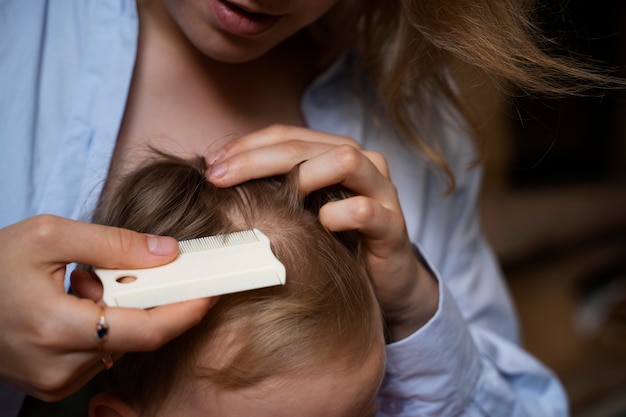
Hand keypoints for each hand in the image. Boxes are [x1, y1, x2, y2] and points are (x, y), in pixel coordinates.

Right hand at [0, 215, 215, 400]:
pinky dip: (105, 326)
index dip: (185, 311)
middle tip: (127, 268)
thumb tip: (168, 252)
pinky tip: (76, 304)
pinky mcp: (53, 385)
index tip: (211, 292)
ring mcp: (55, 382)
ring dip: (121, 312)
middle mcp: (58, 367)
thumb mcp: (48, 236)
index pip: (145, 331)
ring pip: (122, 345)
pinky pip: (102, 354)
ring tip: (82, 285)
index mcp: (55, 328)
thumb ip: (114, 244)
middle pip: (138, 337)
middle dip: (145, 299)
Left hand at [206, 125, 438, 340]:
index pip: (285, 134)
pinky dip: (338, 215)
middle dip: (256, 159)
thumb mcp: (300, 211)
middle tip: (219, 178)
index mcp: (334, 152)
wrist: (384, 280)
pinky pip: (365, 210)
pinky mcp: (393, 225)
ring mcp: (380, 190)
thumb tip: (217, 176)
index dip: (245, 145)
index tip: (211, 165)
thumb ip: (273, 189)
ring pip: (344, 159)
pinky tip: (320, 226)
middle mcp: (361, 162)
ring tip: (271, 199)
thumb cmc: (336, 242)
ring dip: (302, 175)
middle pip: (304, 145)